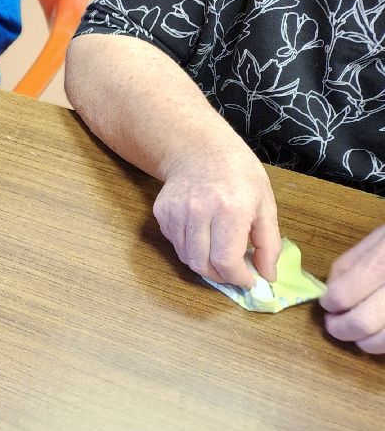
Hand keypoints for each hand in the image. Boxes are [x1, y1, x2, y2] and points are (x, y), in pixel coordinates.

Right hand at [153, 147, 281, 288]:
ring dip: (205, 264)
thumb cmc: (239, 175)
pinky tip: (203, 236)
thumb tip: (268, 276)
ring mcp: (175, 212)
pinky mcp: (161, 213)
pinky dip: (191, 249)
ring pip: (186, 258)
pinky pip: (176, 244)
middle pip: (202, 264)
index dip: (238, 278)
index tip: (249, 281)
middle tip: (234, 273)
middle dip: (221, 277)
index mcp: (230, 209)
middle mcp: (198, 212)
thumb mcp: (265, 205)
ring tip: (219, 255)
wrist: (200, 149)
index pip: (226, 260)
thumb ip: (269, 243)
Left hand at [321, 225, 384, 352]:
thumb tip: (330, 293)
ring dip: (366, 342)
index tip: (329, 303)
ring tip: (362, 333)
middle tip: (336, 324)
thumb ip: (351, 263)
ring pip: (384, 340)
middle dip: (341, 328)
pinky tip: (384, 330)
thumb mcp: (381, 237)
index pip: (344, 294)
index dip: (331, 303)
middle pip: (363, 322)